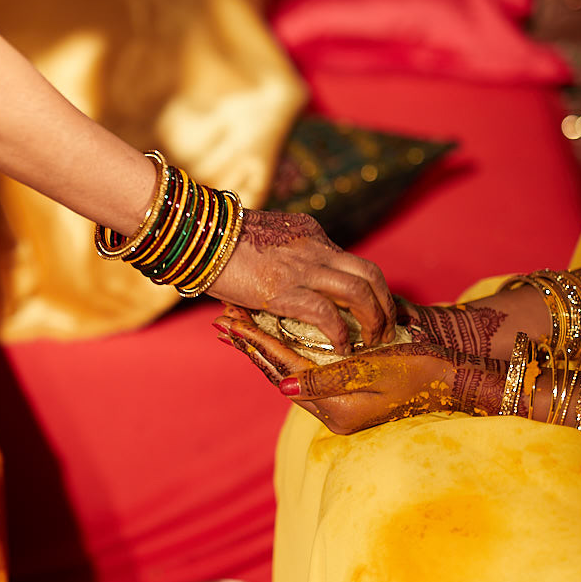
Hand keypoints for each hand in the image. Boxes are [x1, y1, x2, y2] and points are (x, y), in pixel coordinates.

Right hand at [207, 210, 395, 352]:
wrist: (194, 231)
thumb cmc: (214, 242)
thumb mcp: (258, 243)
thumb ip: (274, 260)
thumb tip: (270, 286)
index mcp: (309, 234)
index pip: (352, 261)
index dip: (370, 288)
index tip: (375, 308)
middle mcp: (314, 248)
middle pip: (370, 273)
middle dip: (384, 304)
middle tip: (386, 328)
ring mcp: (302, 267)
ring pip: (360, 292)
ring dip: (373, 321)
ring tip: (372, 342)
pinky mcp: (283, 289)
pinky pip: (327, 315)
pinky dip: (340, 335)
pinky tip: (340, 350)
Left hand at [215, 305, 508, 433]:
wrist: (457, 380)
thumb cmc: (423, 371)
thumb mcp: (376, 372)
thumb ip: (327, 377)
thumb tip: (281, 382)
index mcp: (335, 410)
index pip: (283, 371)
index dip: (256, 343)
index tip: (230, 321)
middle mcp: (331, 410)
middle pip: (278, 370)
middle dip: (252, 343)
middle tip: (222, 319)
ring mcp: (338, 402)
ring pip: (288, 368)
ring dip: (264, 344)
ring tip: (237, 322)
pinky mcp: (345, 391)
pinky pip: (305, 367)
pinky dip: (285, 347)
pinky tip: (271, 331)